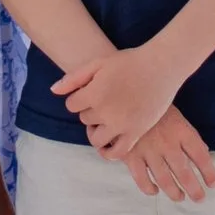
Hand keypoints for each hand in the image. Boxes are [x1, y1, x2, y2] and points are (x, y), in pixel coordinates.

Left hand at [53, 40, 188, 160]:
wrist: (161, 66)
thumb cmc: (130, 61)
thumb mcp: (99, 63)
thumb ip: (74, 78)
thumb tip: (53, 91)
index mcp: (94, 93)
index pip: (72, 105)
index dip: (79, 98)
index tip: (91, 91)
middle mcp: (105, 111)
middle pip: (85, 120)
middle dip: (91, 111)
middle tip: (106, 100)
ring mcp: (121, 125)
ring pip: (96, 139)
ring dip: (97, 131)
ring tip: (107, 120)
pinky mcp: (136, 133)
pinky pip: (116, 153)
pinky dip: (109, 153)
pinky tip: (110, 143)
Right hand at [122, 108, 214, 203]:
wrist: (125, 97)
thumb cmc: (154, 107)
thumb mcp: (176, 116)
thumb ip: (188, 135)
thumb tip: (205, 151)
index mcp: (181, 130)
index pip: (200, 155)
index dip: (209, 172)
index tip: (213, 184)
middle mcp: (167, 143)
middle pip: (184, 173)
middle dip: (194, 189)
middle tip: (199, 198)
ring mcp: (148, 150)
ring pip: (164, 180)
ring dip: (174, 192)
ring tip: (180, 197)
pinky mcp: (130, 155)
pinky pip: (141, 179)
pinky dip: (149, 189)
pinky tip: (154, 190)